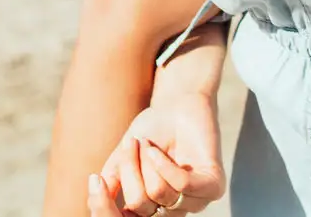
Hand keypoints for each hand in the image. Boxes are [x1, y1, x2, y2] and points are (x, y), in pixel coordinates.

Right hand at [88, 97, 225, 215]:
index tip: (97, 182)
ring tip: (150, 145)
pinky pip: (182, 186)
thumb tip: (96, 199)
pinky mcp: (214, 187)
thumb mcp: (123, 159)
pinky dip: (165, 164)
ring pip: (159, 194)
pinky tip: (158, 151)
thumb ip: (113, 182)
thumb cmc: (151, 132)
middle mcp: (173, 211)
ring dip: (148, 162)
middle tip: (133, 144)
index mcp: (151, 210)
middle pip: (140, 205)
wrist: (178, 104)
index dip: (106, 208)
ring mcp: (195, 202)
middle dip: (130, 169)